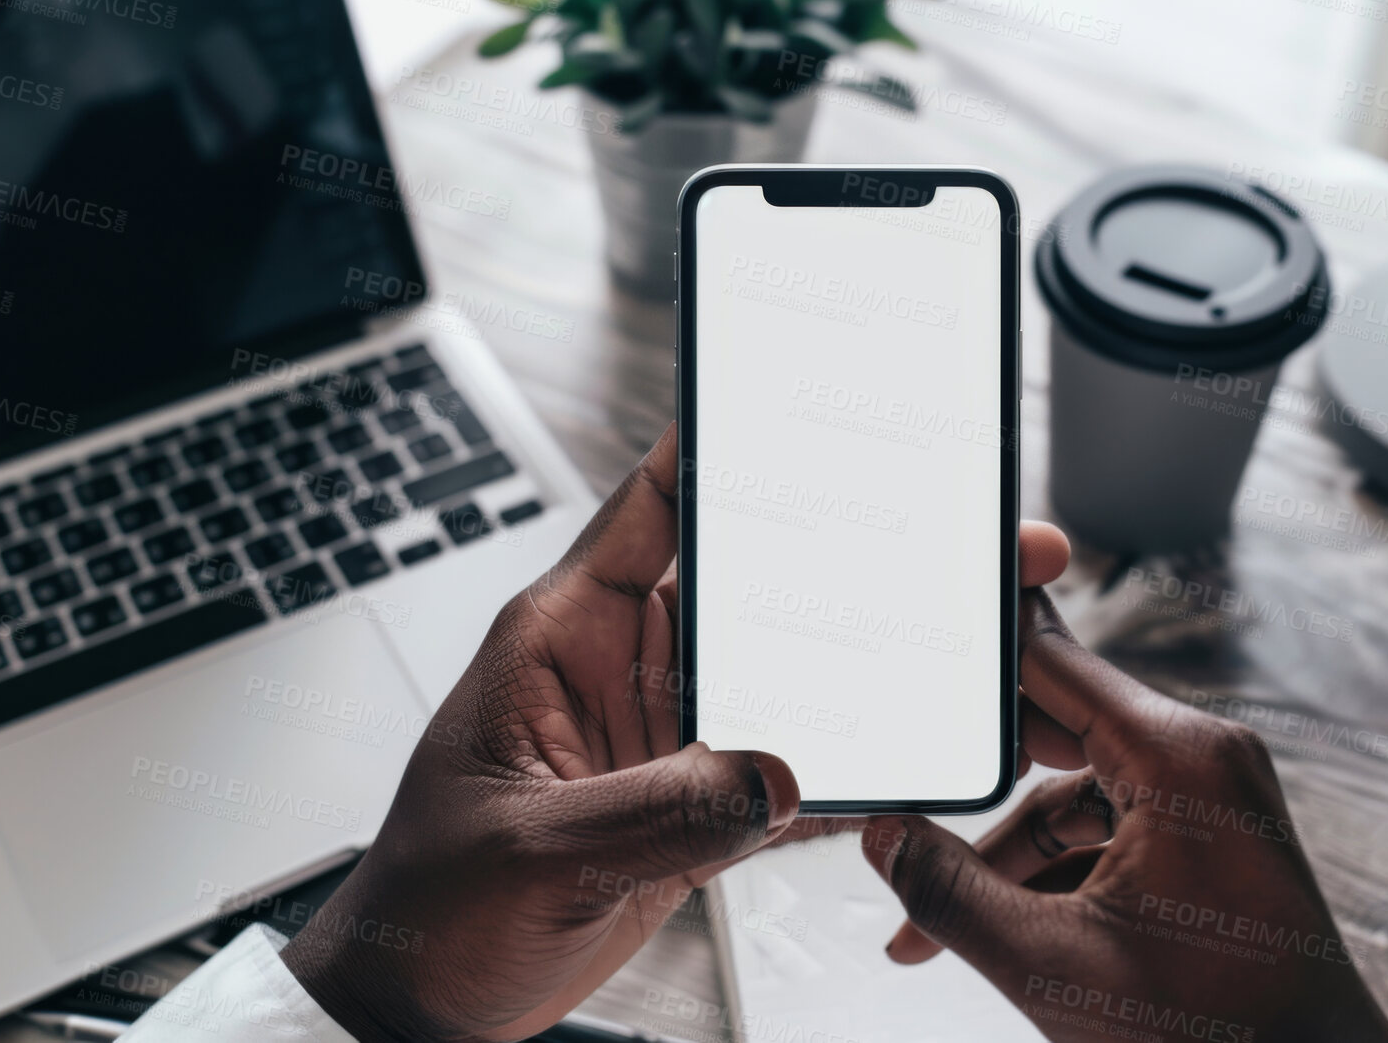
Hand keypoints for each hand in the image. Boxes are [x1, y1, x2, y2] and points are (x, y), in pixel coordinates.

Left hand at [280, 423, 1075, 1041]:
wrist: (426, 1004)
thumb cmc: (430, 908)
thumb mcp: (530, 849)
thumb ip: (651, 808)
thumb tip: (770, 774)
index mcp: (565, 638)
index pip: (651, 511)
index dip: (721, 448)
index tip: (804, 404)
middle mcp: (627, 672)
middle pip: (753, 589)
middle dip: (848, 558)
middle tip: (947, 537)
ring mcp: (670, 739)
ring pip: (786, 676)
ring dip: (866, 661)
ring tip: (961, 637)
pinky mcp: (699, 807)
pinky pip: (791, 768)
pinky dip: (851, 763)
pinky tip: (913, 750)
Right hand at [862, 591, 1387, 1041]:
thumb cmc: (1216, 1038)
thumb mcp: (1053, 967)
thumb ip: (951, 894)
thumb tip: (880, 835)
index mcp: (1179, 757)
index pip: (1049, 660)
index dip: (974, 659)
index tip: (912, 655)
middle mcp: (1204, 759)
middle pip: (1053, 732)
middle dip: (971, 794)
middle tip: (898, 810)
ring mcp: (1214, 800)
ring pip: (1072, 800)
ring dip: (1006, 861)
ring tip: (927, 932)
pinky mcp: (1213, 841)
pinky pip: (1109, 834)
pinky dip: (1054, 878)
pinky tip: (998, 930)